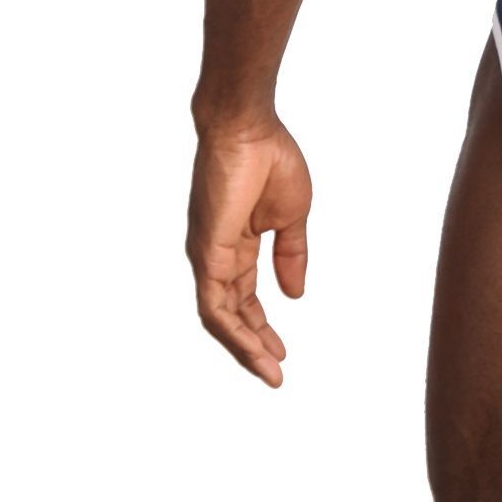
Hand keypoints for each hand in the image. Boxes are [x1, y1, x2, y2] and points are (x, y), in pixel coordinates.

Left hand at [186, 117, 311, 386]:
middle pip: (231, 313)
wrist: (250, 129)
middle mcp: (217, 255)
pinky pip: (214, 303)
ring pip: (220, 317)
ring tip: (269, 371)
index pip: (245, 297)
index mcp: (238, 243)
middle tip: (275, 373)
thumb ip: (291, 255)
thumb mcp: (293, 215)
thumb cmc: (272, 159)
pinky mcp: (206, 252)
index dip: (262, 326)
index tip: (282, 352)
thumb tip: (295, 294)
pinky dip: (233, 330)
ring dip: (244, 347)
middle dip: (253, 345)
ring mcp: (208, 255)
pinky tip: (254, 346)